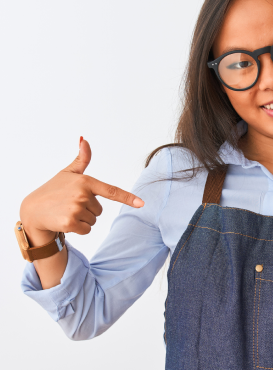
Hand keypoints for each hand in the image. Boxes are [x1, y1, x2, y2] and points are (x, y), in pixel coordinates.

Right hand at [20, 137, 143, 243]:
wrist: (33, 210)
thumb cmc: (53, 190)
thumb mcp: (68, 173)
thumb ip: (81, 159)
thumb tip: (85, 139)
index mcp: (86, 182)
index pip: (111, 191)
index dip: (128, 198)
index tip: (141, 203)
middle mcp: (82, 195)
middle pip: (99, 210)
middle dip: (87, 209)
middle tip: (70, 204)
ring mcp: (76, 209)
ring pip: (93, 220)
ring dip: (82, 219)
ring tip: (66, 211)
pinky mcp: (71, 222)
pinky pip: (87, 229)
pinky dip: (78, 229)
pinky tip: (65, 221)